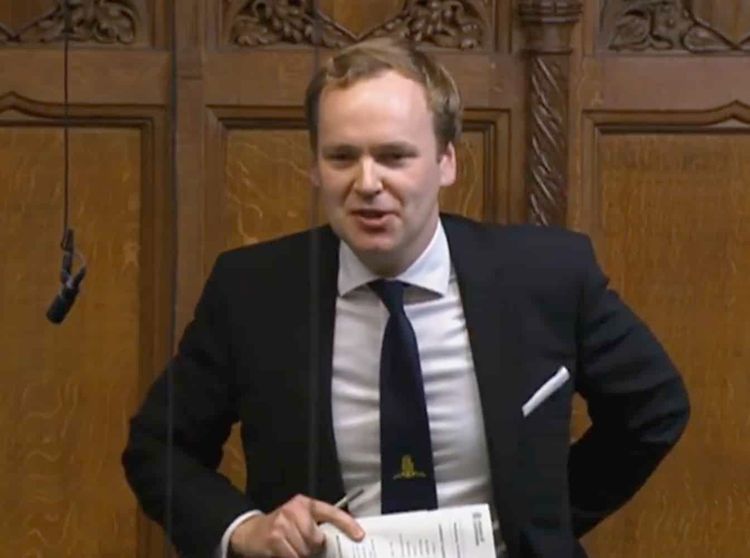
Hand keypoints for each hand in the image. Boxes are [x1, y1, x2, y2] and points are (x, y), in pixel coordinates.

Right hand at [229, 494, 364, 556]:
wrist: (250, 531)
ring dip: (301, 555)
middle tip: (305, 547)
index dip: (347, 524)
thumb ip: (316, 526)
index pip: (331, 512)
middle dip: (313, 548)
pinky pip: (293, 557)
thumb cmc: (280, 527)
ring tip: (292, 549)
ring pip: (305, 550)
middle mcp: (295, 509)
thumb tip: (340, 540)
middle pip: (317, 539)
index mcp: (306, 504)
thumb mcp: (299, 519)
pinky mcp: (274, 538)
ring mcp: (283, 523)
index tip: (360, 536)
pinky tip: (284, 553)